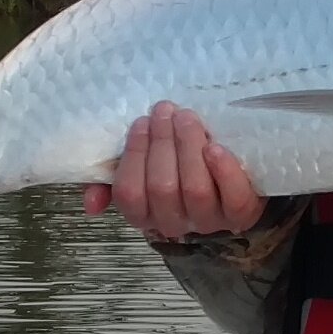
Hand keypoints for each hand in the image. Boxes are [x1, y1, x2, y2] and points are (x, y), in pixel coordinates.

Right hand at [88, 102, 267, 241]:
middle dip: (162, 143)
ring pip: (194, 189)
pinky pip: (234, 197)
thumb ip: (114, 181)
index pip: (129, 192)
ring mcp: (210, 220)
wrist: (232, 176)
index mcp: (145, 214)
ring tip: (187, 118)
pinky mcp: (242, 213)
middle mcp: (175, 223)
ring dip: (189, 147)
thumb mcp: (144, 171)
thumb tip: (90, 202)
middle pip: (162, 188)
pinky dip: (224, 170)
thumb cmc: (180, 166)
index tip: (142, 121)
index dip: (134, 155)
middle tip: (165, 111)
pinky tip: (215, 146)